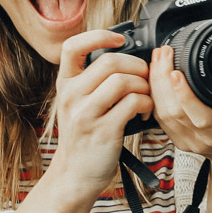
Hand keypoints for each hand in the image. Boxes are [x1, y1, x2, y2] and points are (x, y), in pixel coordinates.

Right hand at [50, 31, 153, 204]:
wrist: (73, 176)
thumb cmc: (82, 139)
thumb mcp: (75, 106)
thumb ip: (90, 82)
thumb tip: (124, 57)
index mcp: (65, 85)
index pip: (72, 46)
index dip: (98, 36)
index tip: (119, 40)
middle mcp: (71, 96)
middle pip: (109, 61)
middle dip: (136, 65)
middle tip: (144, 77)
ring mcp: (86, 114)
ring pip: (123, 80)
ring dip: (144, 86)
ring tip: (145, 97)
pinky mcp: (104, 130)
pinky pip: (133, 103)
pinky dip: (146, 103)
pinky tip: (145, 112)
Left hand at [148, 39, 211, 170]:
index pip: (201, 114)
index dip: (185, 95)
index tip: (176, 71)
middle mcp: (205, 137)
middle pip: (174, 111)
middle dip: (163, 79)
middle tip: (163, 52)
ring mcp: (190, 142)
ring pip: (163, 115)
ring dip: (156, 85)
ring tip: (158, 60)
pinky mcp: (180, 142)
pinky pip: (161, 120)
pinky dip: (155, 97)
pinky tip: (154, 79)